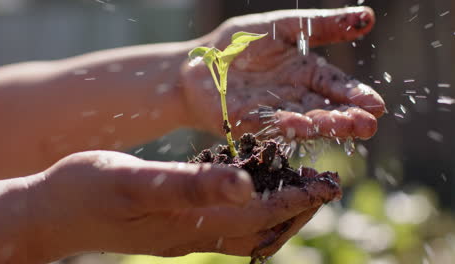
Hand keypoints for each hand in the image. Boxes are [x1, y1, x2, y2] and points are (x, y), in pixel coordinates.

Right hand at [29, 151, 339, 261]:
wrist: (52, 212)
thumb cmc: (88, 191)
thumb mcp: (137, 181)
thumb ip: (190, 183)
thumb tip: (245, 185)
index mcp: (191, 223)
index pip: (261, 218)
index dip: (298, 200)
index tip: (328, 182)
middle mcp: (194, 236)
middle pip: (262, 231)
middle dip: (298, 208)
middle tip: (324, 183)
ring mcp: (184, 235)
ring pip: (247, 232)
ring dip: (278, 211)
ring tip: (298, 186)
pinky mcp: (174, 227)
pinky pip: (225, 225)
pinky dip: (249, 210)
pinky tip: (250, 189)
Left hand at [182, 7, 384, 139]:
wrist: (201, 61)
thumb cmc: (240, 42)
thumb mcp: (283, 26)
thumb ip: (321, 26)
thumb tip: (369, 17)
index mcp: (306, 74)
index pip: (336, 86)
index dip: (356, 95)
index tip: (377, 105)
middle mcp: (294, 97)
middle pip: (324, 109)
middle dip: (347, 118)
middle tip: (368, 126)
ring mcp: (273, 112)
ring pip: (303, 120)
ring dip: (324, 125)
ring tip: (345, 127)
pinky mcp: (248, 123)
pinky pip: (269, 124)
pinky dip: (285, 123)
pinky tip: (301, 123)